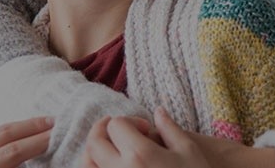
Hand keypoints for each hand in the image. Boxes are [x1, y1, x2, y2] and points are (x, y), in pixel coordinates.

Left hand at [80, 108, 206, 167]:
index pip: (115, 125)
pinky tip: (110, 164)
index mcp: (139, 154)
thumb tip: (158, 112)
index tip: (144, 128)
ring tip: (108, 147)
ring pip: (86, 165)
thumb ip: (170, 128)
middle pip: (95, 143)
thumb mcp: (188, 151)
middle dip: (103, 131)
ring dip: (93, 151)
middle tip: (119, 130)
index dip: (129, 120)